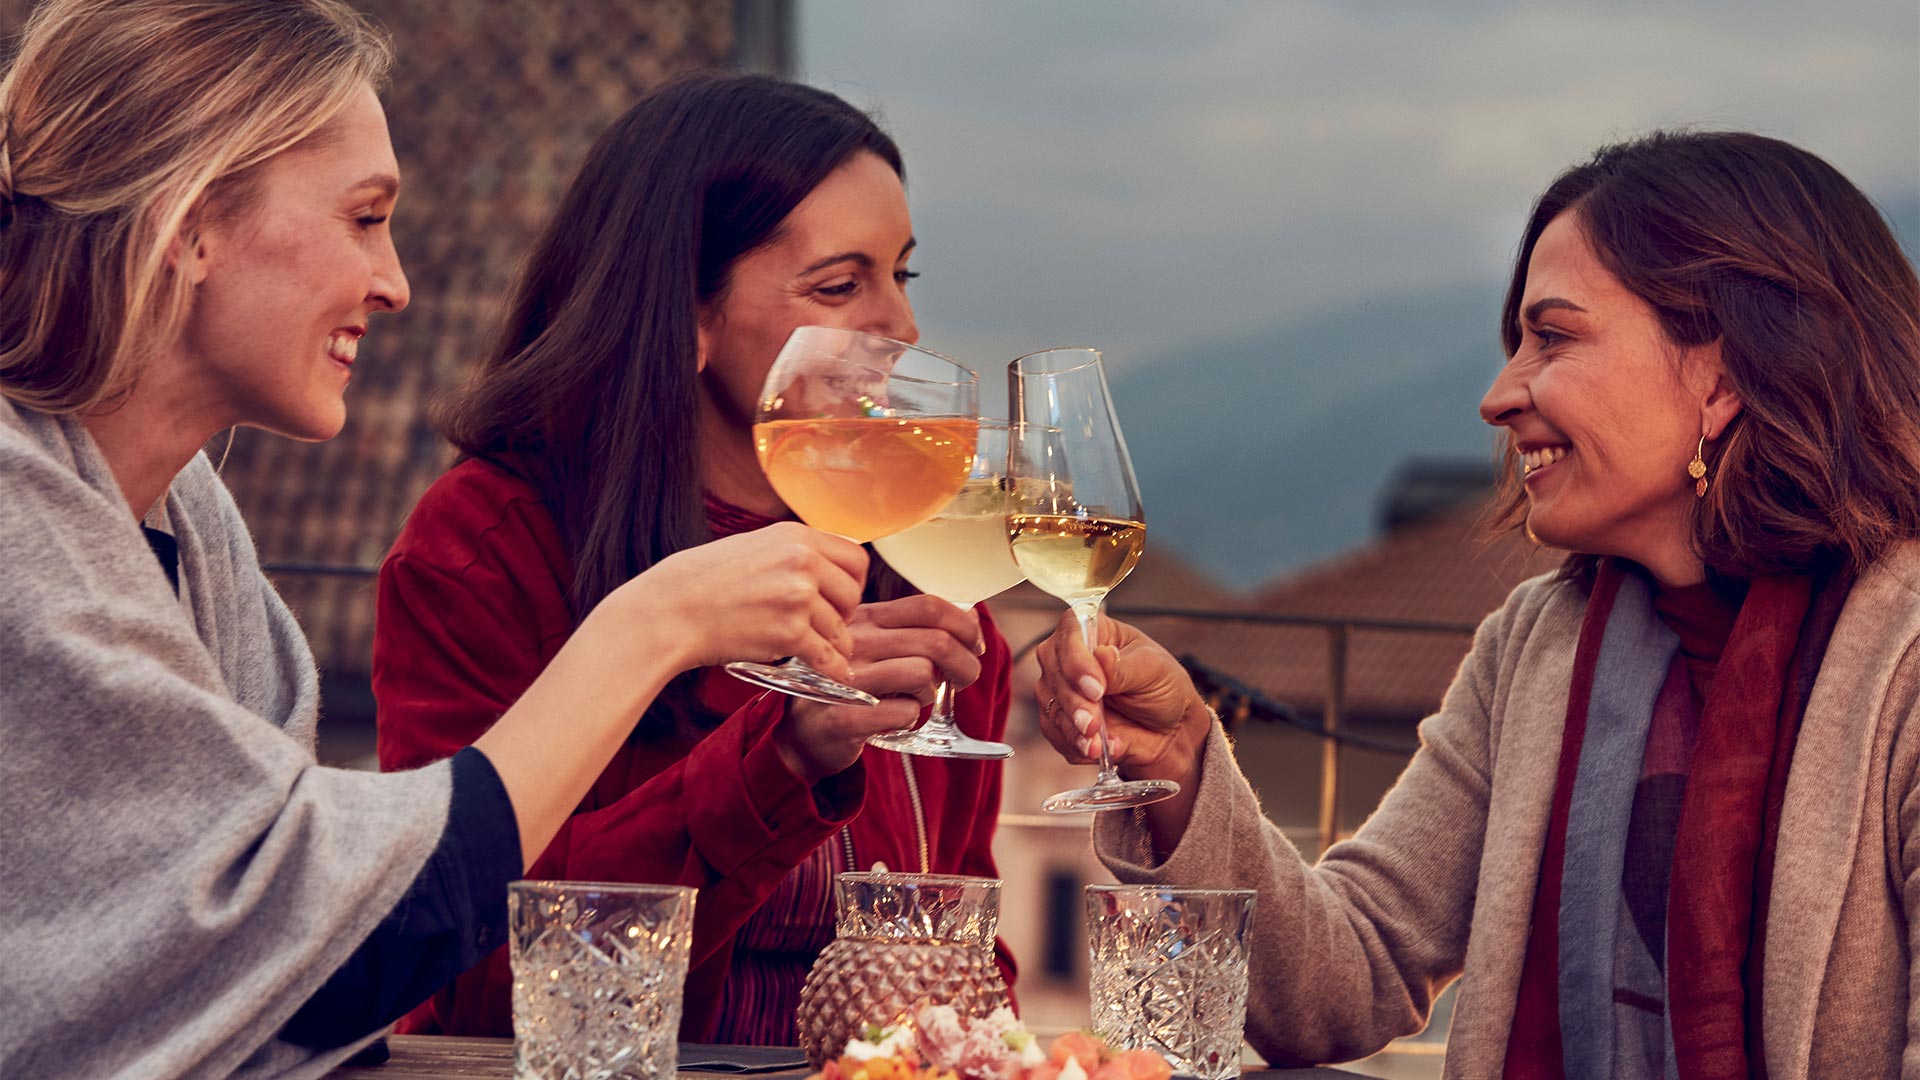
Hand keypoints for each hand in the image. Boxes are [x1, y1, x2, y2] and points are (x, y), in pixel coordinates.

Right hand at [603, 522, 867, 678]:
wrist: (670, 610)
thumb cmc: (703, 581)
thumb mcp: (754, 547)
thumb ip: (793, 554)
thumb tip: (829, 569)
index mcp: (796, 536)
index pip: (856, 558)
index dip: (852, 583)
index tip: (839, 598)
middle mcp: (802, 560)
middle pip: (853, 594)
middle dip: (844, 615)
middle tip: (825, 626)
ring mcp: (797, 596)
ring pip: (841, 629)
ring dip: (834, 645)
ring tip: (820, 651)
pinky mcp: (790, 631)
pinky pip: (827, 657)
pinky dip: (833, 669)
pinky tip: (834, 674)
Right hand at [777, 594, 985, 783]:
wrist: (804, 732)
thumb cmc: (853, 686)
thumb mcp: (881, 646)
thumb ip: (920, 630)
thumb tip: (971, 617)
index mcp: (867, 618)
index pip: (928, 606)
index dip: (964, 625)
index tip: (974, 645)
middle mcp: (856, 641)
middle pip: (936, 641)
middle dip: (965, 664)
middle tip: (963, 680)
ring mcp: (848, 678)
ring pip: (922, 673)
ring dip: (932, 692)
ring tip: (917, 698)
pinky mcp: (845, 716)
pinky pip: (905, 712)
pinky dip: (911, 718)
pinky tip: (896, 718)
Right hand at [1033, 610, 1210, 785]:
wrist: (1170, 730)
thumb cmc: (1163, 688)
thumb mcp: (1153, 670)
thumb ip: (1123, 667)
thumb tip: (1102, 655)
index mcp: (1094, 631)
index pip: (1070, 633)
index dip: (1077, 662)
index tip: (1096, 689)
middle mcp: (1071, 657)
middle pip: (1054, 673)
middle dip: (1074, 703)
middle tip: (1093, 724)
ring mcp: (1062, 689)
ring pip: (1051, 707)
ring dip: (1073, 729)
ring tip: (1097, 744)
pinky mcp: (1061, 720)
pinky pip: (1055, 734)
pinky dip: (1075, 745)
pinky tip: (1096, 750)